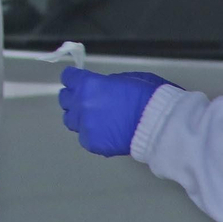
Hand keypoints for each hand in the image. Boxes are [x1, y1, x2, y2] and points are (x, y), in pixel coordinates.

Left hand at [57, 68, 173, 156]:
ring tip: (94, 118)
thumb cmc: (148, 98)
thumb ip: (106, 82)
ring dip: (79, 117)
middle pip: (64, 99)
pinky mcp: (91, 143)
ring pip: (70, 120)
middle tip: (86, 100)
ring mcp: (85, 126)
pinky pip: (83, 137)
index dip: (73, 79)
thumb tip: (100, 88)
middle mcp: (81, 104)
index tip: (76, 80)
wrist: (158, 124)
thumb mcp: (127, 78)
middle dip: (74, 97)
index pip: (68, 78)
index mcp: (88, 84)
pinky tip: (104, 132)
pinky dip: (91, 134)